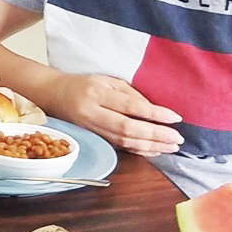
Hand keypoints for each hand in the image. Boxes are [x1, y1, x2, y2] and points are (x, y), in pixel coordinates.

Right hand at [48, 72, 183, 153]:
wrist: (54, 95)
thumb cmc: (84, 84)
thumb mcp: (107, 80)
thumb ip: (130, 94)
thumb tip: (154, 110)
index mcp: (97, 93)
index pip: (130, 106)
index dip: (154, 114)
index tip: (175, 117)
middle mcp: (92, 112)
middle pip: (127, 128)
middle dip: (155, 134)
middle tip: (177, 138)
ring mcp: (91, 128)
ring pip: (124, 141)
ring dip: (150, 146)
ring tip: (171, 146)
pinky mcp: (93, 138)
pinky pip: (119, 147)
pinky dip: (138, 150)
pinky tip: (154, 151)